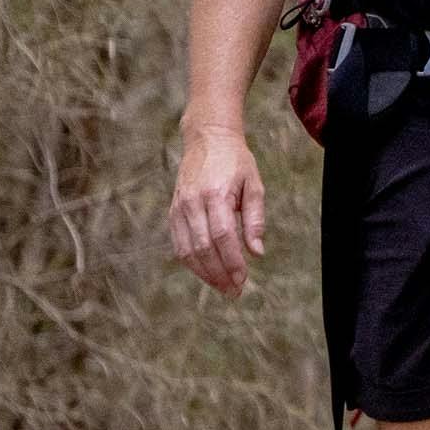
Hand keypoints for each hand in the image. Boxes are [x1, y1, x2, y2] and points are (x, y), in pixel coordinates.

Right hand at [169, 125, 266, 294]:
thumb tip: (257, 252)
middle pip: (203, 248)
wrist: (207, 138)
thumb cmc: (236, 162)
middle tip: (234, 291)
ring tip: (222, 287)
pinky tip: (207, 272)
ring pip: (186, 250)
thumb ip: (255, 219)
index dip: (232, 261)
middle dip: (219, 274)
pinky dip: (191, 262)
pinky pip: (178, 244)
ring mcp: (179, 207)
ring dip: (204, 273)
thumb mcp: (254, 185)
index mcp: (216, 194)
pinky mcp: (172, 211)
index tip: (243, 279)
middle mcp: (193, 202)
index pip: (222, 236)